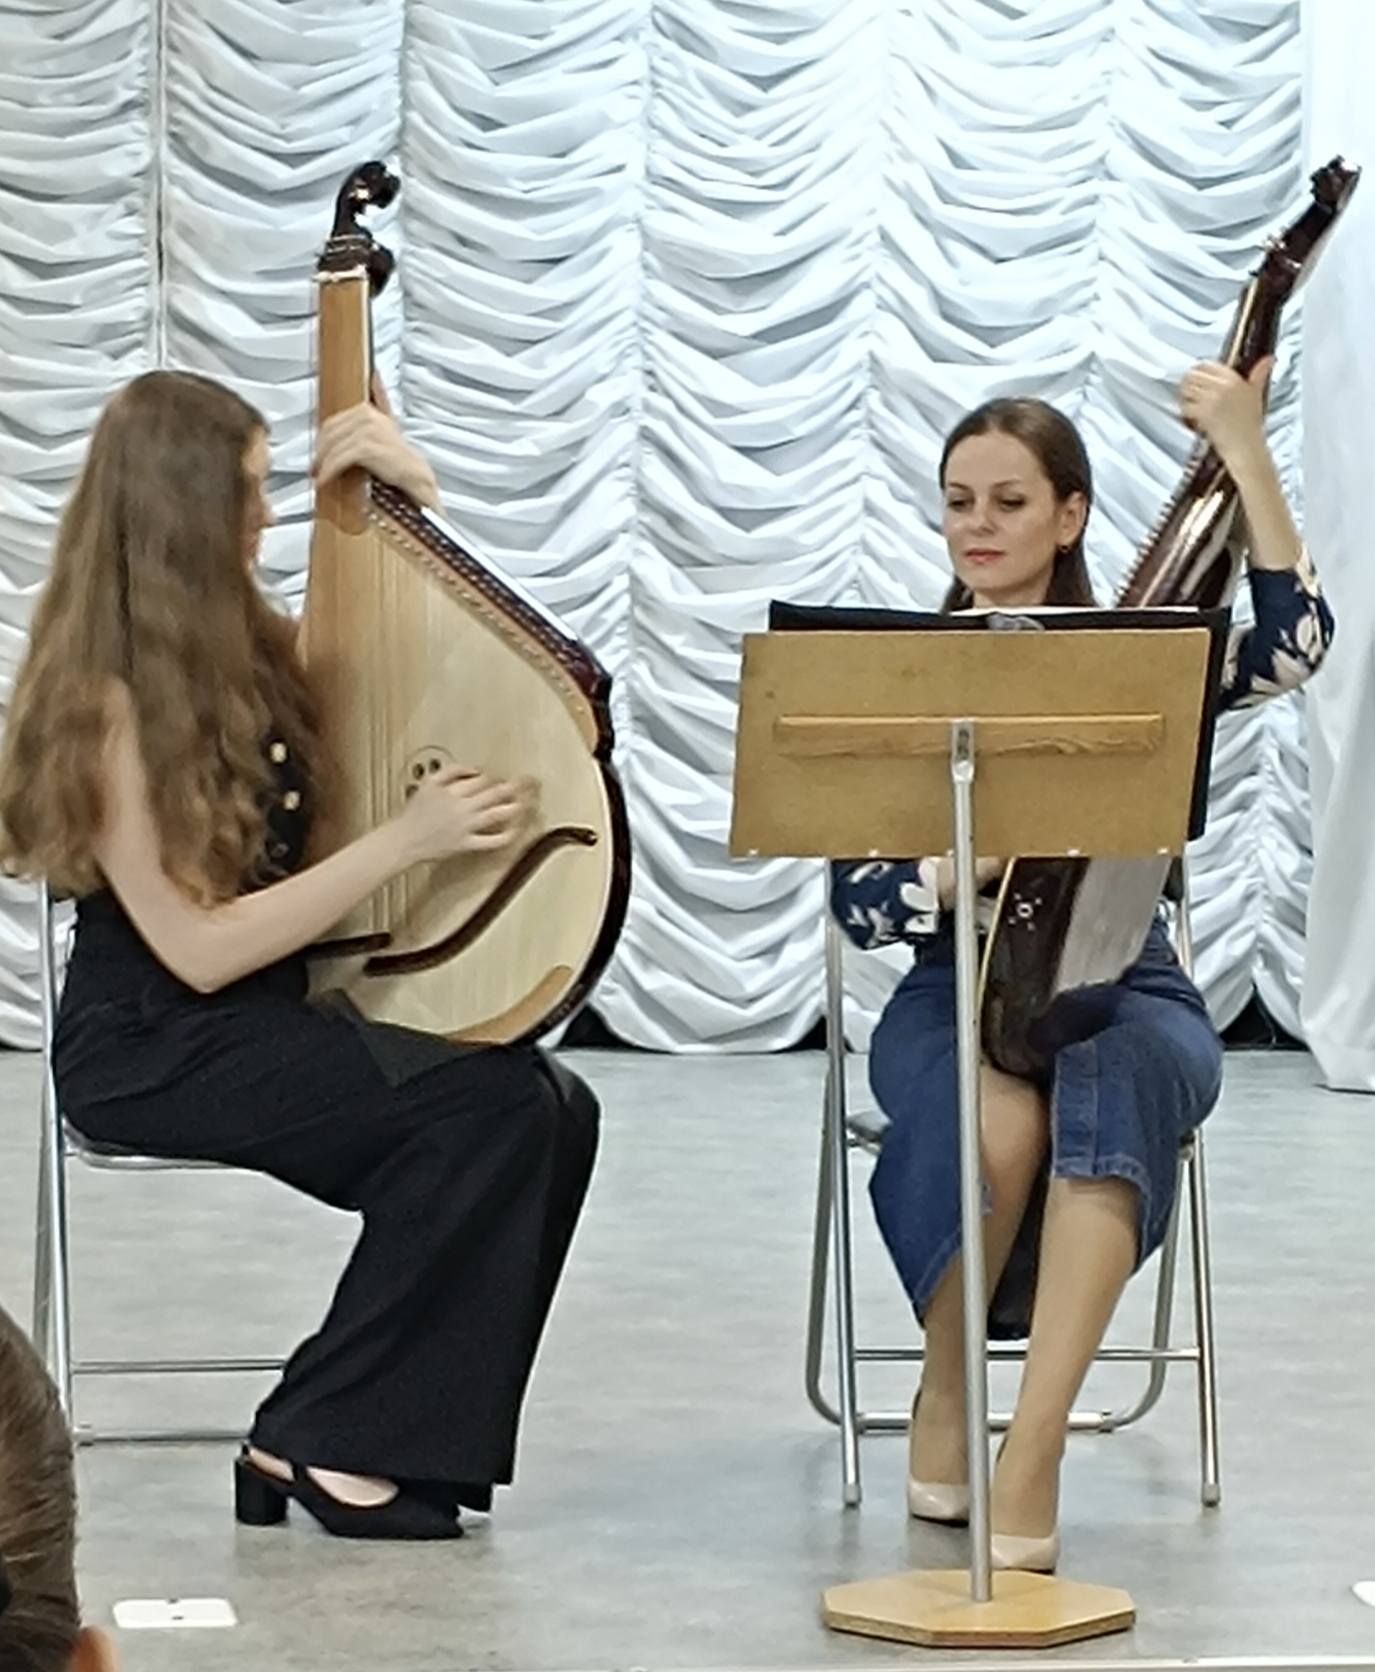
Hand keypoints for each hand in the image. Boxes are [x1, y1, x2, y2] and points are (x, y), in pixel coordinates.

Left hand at [313, 374, 439, 508]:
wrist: (414, 473)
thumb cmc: (399, 453)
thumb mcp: (389, 420)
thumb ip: (380, 399)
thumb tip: (376, 375)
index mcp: (366, 409)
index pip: (332, 422)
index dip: (321, 440)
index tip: (318, 454)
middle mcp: (366, 416)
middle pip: (330, 434)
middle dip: (320, 453)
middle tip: (314, 468)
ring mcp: (366, 431)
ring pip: (333, 447)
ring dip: (322, 464)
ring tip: (318, 476)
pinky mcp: (366, 448)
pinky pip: (340, 459)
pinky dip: (329, 471)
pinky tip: (324, 480)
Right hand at [392, 767, 533, 864]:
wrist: (404, 840)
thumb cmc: (414, 813)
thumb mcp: (429, 783)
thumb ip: (452, 772)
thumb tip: (474, 769)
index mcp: (453, 790)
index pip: (483, 778)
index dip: (497, 776)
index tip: (504, 777)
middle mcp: (462, 807)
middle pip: (494, 792)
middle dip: (514, 786)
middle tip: (529, 783)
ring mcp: (465, 826)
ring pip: (496, 814)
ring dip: (514, 807)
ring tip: (527, 802)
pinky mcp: (466, 844)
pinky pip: (490, 841)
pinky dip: (505, 836)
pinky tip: (515, 831)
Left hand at [1177, 358, 1271, 467]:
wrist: (1245, 445)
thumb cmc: (1250, 423)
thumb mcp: (1257, 394)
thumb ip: (1259, 374)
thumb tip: (1268, 360)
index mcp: (1234, 379)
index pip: (1206, 365)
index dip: (1198, 371)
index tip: (1197, 378)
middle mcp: (1222, 386)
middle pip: (1192, 375)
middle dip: (1187, 383)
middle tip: (1189, 392)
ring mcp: (1211, 400)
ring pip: (1186, 389)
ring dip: (1184, 396)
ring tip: (1189, 403)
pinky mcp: (1203, 413)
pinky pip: (1185, 406)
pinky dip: (1185, 410)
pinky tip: (1191, 415)